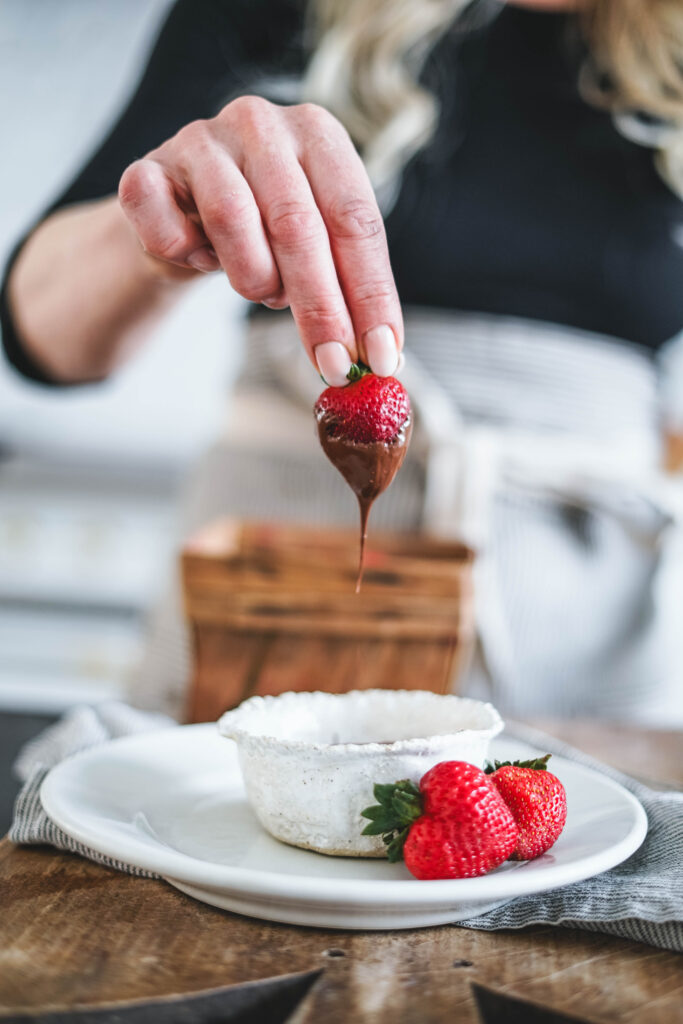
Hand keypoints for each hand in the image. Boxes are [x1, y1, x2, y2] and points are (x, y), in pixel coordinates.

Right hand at [118, 97, 402, 384]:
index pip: (355, 219)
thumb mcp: (319, 248)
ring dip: (253, 278)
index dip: (370, 293)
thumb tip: (382, 356)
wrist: (184, 213)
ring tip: (260, 288)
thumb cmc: (265, 230)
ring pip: (232, 221)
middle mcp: (262, 124)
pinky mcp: (145, 170)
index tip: (380, 354)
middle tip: (333, 365)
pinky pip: (166, 231)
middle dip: (320, 308)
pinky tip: (197, 255)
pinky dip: (186, 258)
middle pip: (298, 224)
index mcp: (319, 134)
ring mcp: (199, 140)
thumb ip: (349, 290)